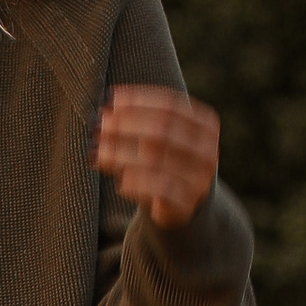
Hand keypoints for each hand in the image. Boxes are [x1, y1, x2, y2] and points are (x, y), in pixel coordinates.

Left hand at [93, 85, 220, 231]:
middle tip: (100, 127)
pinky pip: (158, 188)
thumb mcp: (159, 138)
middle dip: (126, 126)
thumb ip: (140, 120)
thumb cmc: (164, 162)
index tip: (110, 100)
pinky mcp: (188, 204)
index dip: (138, 100)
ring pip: (155, 159)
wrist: (181, 205)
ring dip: (121, 154)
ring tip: (98, 153)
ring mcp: (200, 178)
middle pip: (162, 130)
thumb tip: (108, 109)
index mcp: (206, 126)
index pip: (171, 105)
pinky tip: (120, 181)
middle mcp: (208, 151)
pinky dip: (136, 183)